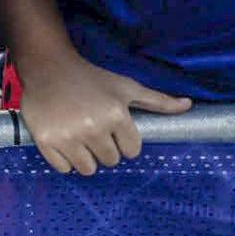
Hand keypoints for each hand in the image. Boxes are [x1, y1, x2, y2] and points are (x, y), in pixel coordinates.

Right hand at [18, 48, 189, 174]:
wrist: (47, 66)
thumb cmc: (90, 77)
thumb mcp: (125, 86)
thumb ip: (158, 101)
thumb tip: (189, 106)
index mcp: (116, 115)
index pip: (131, 151)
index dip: (123, 141)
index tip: (111, 127)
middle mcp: (93, 128)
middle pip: (111, 161)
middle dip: (104, 148)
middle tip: (93, 128)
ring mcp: (68, 137)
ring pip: (88, 169)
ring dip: (86, 157)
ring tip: (78, 136)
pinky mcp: (46, 142)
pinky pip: (63, 169)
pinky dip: (64, 160)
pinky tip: (62, 138)